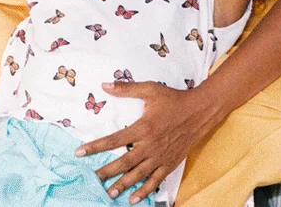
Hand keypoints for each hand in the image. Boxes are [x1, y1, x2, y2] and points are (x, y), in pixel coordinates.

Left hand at [75, 82, 224, 203]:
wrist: (200, 112)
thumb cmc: (174, 99)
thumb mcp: (150, 89)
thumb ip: (126, 89)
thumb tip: (104, 85)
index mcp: (143, 128)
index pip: (114, 140)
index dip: (95, 146)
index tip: (80, 152)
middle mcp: (150, 145)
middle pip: (124, 162)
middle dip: (106, 172)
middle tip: (92, 179)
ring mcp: (160, 157)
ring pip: (138, 174)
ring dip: (123, 185)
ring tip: (110, 193)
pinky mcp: (170, 164)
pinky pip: (155, 181)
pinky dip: (144, 191)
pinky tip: (133, 198)